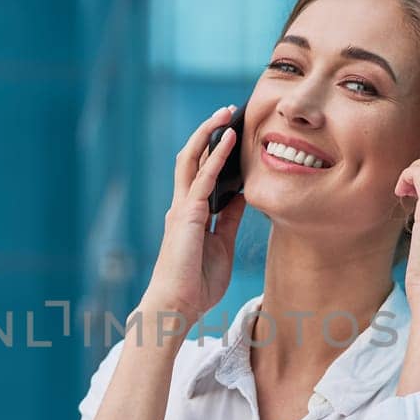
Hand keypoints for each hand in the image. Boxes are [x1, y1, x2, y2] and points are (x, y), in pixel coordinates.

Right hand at [138, 105, 249, 327]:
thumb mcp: (221, 246)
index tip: (234, 133)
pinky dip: (216, 156)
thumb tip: (242, 198)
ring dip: (208, 133)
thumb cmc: (196, 285)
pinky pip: (202, 177)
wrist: (176, 307)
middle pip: (192, 158)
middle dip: (208, 133)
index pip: (202, 173)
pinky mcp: (187, 214)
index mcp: (190, 215)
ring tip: (225, 113)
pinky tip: (228, 138)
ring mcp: (182, 208)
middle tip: (227, 112)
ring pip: (192, 159)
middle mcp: (182, 206)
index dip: (215, 152)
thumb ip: (228, 220)